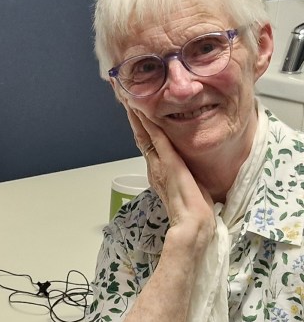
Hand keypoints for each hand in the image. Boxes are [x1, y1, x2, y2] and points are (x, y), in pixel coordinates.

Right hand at [124, 105, 214, 248]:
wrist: (194, 223)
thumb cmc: (195, 211)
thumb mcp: (188, 189)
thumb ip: (183, 178)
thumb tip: (188, 173)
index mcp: (160, 172)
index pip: (148, 145)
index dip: (141, 128)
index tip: (136, 111)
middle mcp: (155, 167)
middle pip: (141, 137)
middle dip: (134, 118)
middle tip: (126, 98)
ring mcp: (160, 164)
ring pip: (145, 136)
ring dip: (137, 117)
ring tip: (130, 99)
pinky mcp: (169, 162)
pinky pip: (156, 139)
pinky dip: (148, 125)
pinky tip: (143, 111)